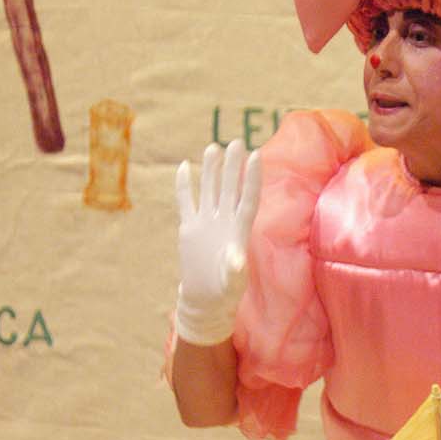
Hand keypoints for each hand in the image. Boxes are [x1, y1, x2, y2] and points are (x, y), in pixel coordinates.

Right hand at [174, 140, 261, 345]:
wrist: (205, 297)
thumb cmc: (224, 292)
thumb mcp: (231, 283)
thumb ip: (234, 270)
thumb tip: (236, 260)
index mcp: (239, 231)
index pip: (248, 199)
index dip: (252, 178)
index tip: (257, 156)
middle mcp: (224, 222)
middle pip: (230, 188)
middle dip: (232, 167)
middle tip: (236, 142)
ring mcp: (206, 222)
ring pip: (209, 190)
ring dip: (211, 170)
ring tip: (213, 147)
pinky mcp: (190, 227)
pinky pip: (186, 201)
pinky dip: (184, 186)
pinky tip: (184, 166)